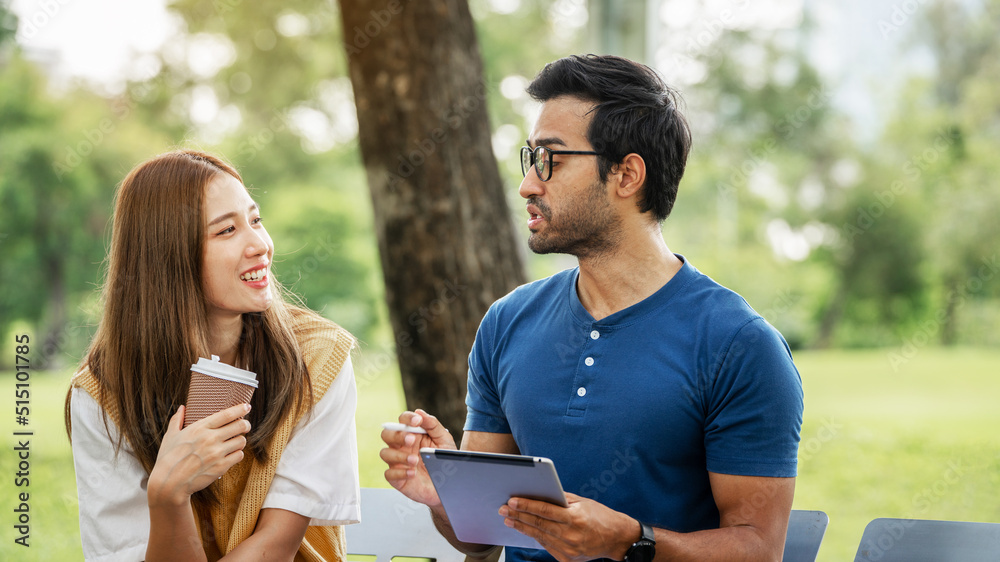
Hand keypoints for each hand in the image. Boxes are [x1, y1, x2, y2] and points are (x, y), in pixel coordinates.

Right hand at [147, 403, 250, 506]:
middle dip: (245, 424)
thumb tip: (182, 408)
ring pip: (242, 441)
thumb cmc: (168, 459)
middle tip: (245, 426)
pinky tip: (231, 454)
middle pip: (240, 426)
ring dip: (240, 440)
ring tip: (235, 442)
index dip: (240, 409)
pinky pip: (239, 455)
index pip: (226, 414)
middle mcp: (210, 438)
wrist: (170, 483)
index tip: (246, 407)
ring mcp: (217, 453)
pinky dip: (237, 454)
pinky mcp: (221, 466)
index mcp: (199, 428)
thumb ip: (177, 420)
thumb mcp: (170, 436)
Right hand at [379, 409, 456, 506]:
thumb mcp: (444, 440)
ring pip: (385, 453)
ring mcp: (398, 462)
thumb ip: (433, 425)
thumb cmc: (443, 460)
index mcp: (412, 433)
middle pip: (387, 434)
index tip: (417, 421)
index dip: (407, 418)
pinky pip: (389, 474)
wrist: (448, 485)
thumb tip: (419, 412)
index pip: (402, 420)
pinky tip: (413, 473)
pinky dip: (400, 473)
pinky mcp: (397, 479)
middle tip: (412, 440)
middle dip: (397, 435)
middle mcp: (402, 446)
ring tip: (415, 460)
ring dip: (399, 455)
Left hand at [499, 492, 639, 561]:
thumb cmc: (601, 517)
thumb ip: (561, 499)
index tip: (512, 501)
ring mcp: (568, 550)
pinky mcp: (567, 560)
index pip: (544, 511)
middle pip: (538, 525)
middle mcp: (571, 536)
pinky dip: (536, 537)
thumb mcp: (583, 502)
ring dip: (523, 528)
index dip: (526, 506)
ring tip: (510, 520)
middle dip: (518, 516)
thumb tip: (540, 493)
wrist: (617, 539)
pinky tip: (527, 530)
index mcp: (575, 518)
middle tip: (504, 510)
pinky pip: (547, 546)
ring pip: (540, 537)